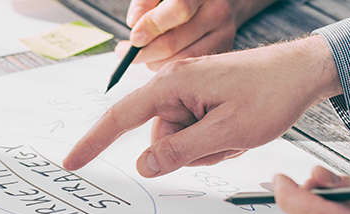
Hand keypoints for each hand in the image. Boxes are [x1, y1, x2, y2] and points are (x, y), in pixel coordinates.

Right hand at [64, 36, 341, 175]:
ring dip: (205, 147)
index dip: (93, 142)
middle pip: (158, 138)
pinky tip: (236, 129)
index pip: (120, 117)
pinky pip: (192, 134)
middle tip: (226, 140)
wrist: (304, 72)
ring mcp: (187, 92)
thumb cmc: (271, 94)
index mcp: (173, 84)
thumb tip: (142, 166)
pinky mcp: (200, 99)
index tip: (71, 162)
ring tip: (235, 132)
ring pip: (177, 141)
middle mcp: (174, 84)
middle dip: (188, 150)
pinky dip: (213, 140)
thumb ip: (180, 152)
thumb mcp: (226, 133)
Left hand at [122, 0, 276, 69]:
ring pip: (179, 60)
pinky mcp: (224, 50)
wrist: (214, 1)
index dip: (151, 26)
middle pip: (174, 42)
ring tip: (142, 54)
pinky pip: (188, 70)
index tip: (133, 38)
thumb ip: (145, 2)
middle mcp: (216, 12)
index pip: (178, 10)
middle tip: (126, 52)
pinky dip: (168, 68)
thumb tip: (134, 24)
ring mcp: (223, 33)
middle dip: (143, 51)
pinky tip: (159, 59)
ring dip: (152, 62)